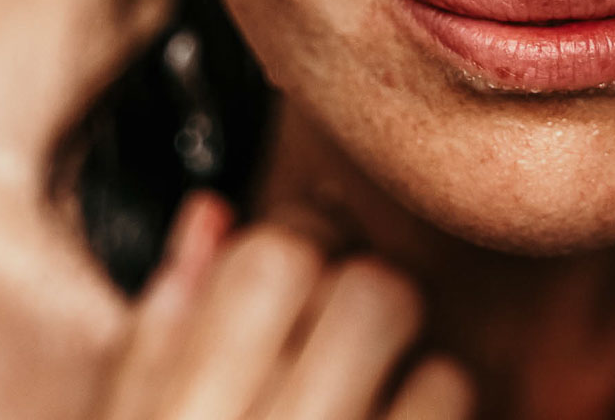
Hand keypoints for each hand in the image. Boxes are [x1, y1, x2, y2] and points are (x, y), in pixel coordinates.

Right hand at [96, 193, 472, 419]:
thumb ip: (156, 330)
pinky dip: (436, 415)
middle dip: (363, 296)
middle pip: (376, 294)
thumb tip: (210, 214)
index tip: (302, 252)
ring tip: (368, 400)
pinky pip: (458, 416)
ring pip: (443, 368)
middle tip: (338, 326)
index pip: (277, 258)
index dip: (299, 238)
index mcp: (183, 416)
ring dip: (415, 374)